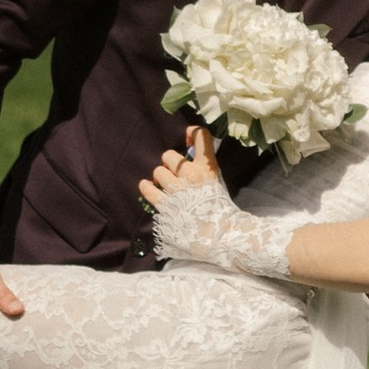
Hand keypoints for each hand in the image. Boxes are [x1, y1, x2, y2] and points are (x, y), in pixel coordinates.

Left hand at [140, 126, 299, 278]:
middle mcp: (191, 174)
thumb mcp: (218, 183)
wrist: (222, 236)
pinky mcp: (165, 206)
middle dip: (170, 164)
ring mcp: (177, 190)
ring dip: (160, 178)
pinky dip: (146, 187)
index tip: (187, 138)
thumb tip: (191, 155)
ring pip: (158, 172)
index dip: (192, 132)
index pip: (201, 135)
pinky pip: (148, 189)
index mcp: (208, 167)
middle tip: (175, 175)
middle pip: (169, 155)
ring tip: (165, 187)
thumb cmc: (221, 211)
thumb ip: (205, 168)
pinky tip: (148, 188)